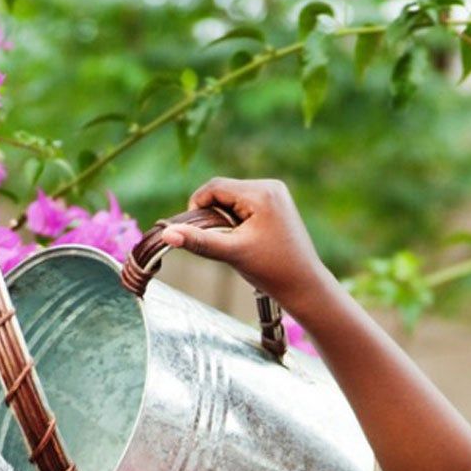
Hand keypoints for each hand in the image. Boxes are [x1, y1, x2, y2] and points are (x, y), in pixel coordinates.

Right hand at [157, 178, 334, 314]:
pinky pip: (245, 203)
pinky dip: (236, 218)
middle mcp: (270, 186)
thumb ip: (199, 242)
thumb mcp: (232, 254)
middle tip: (217, 242)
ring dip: (224, 217)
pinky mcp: (277, 203)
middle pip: (223, 190)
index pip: (214, 187)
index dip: (197, 207)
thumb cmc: (271, 271)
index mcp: (261, 193)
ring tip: (233, 243)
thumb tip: (166, 234)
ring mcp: (276, 193)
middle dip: (212, 214)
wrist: (304, 285)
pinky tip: (244, 239)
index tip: (195, 232)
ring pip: (233, 197)